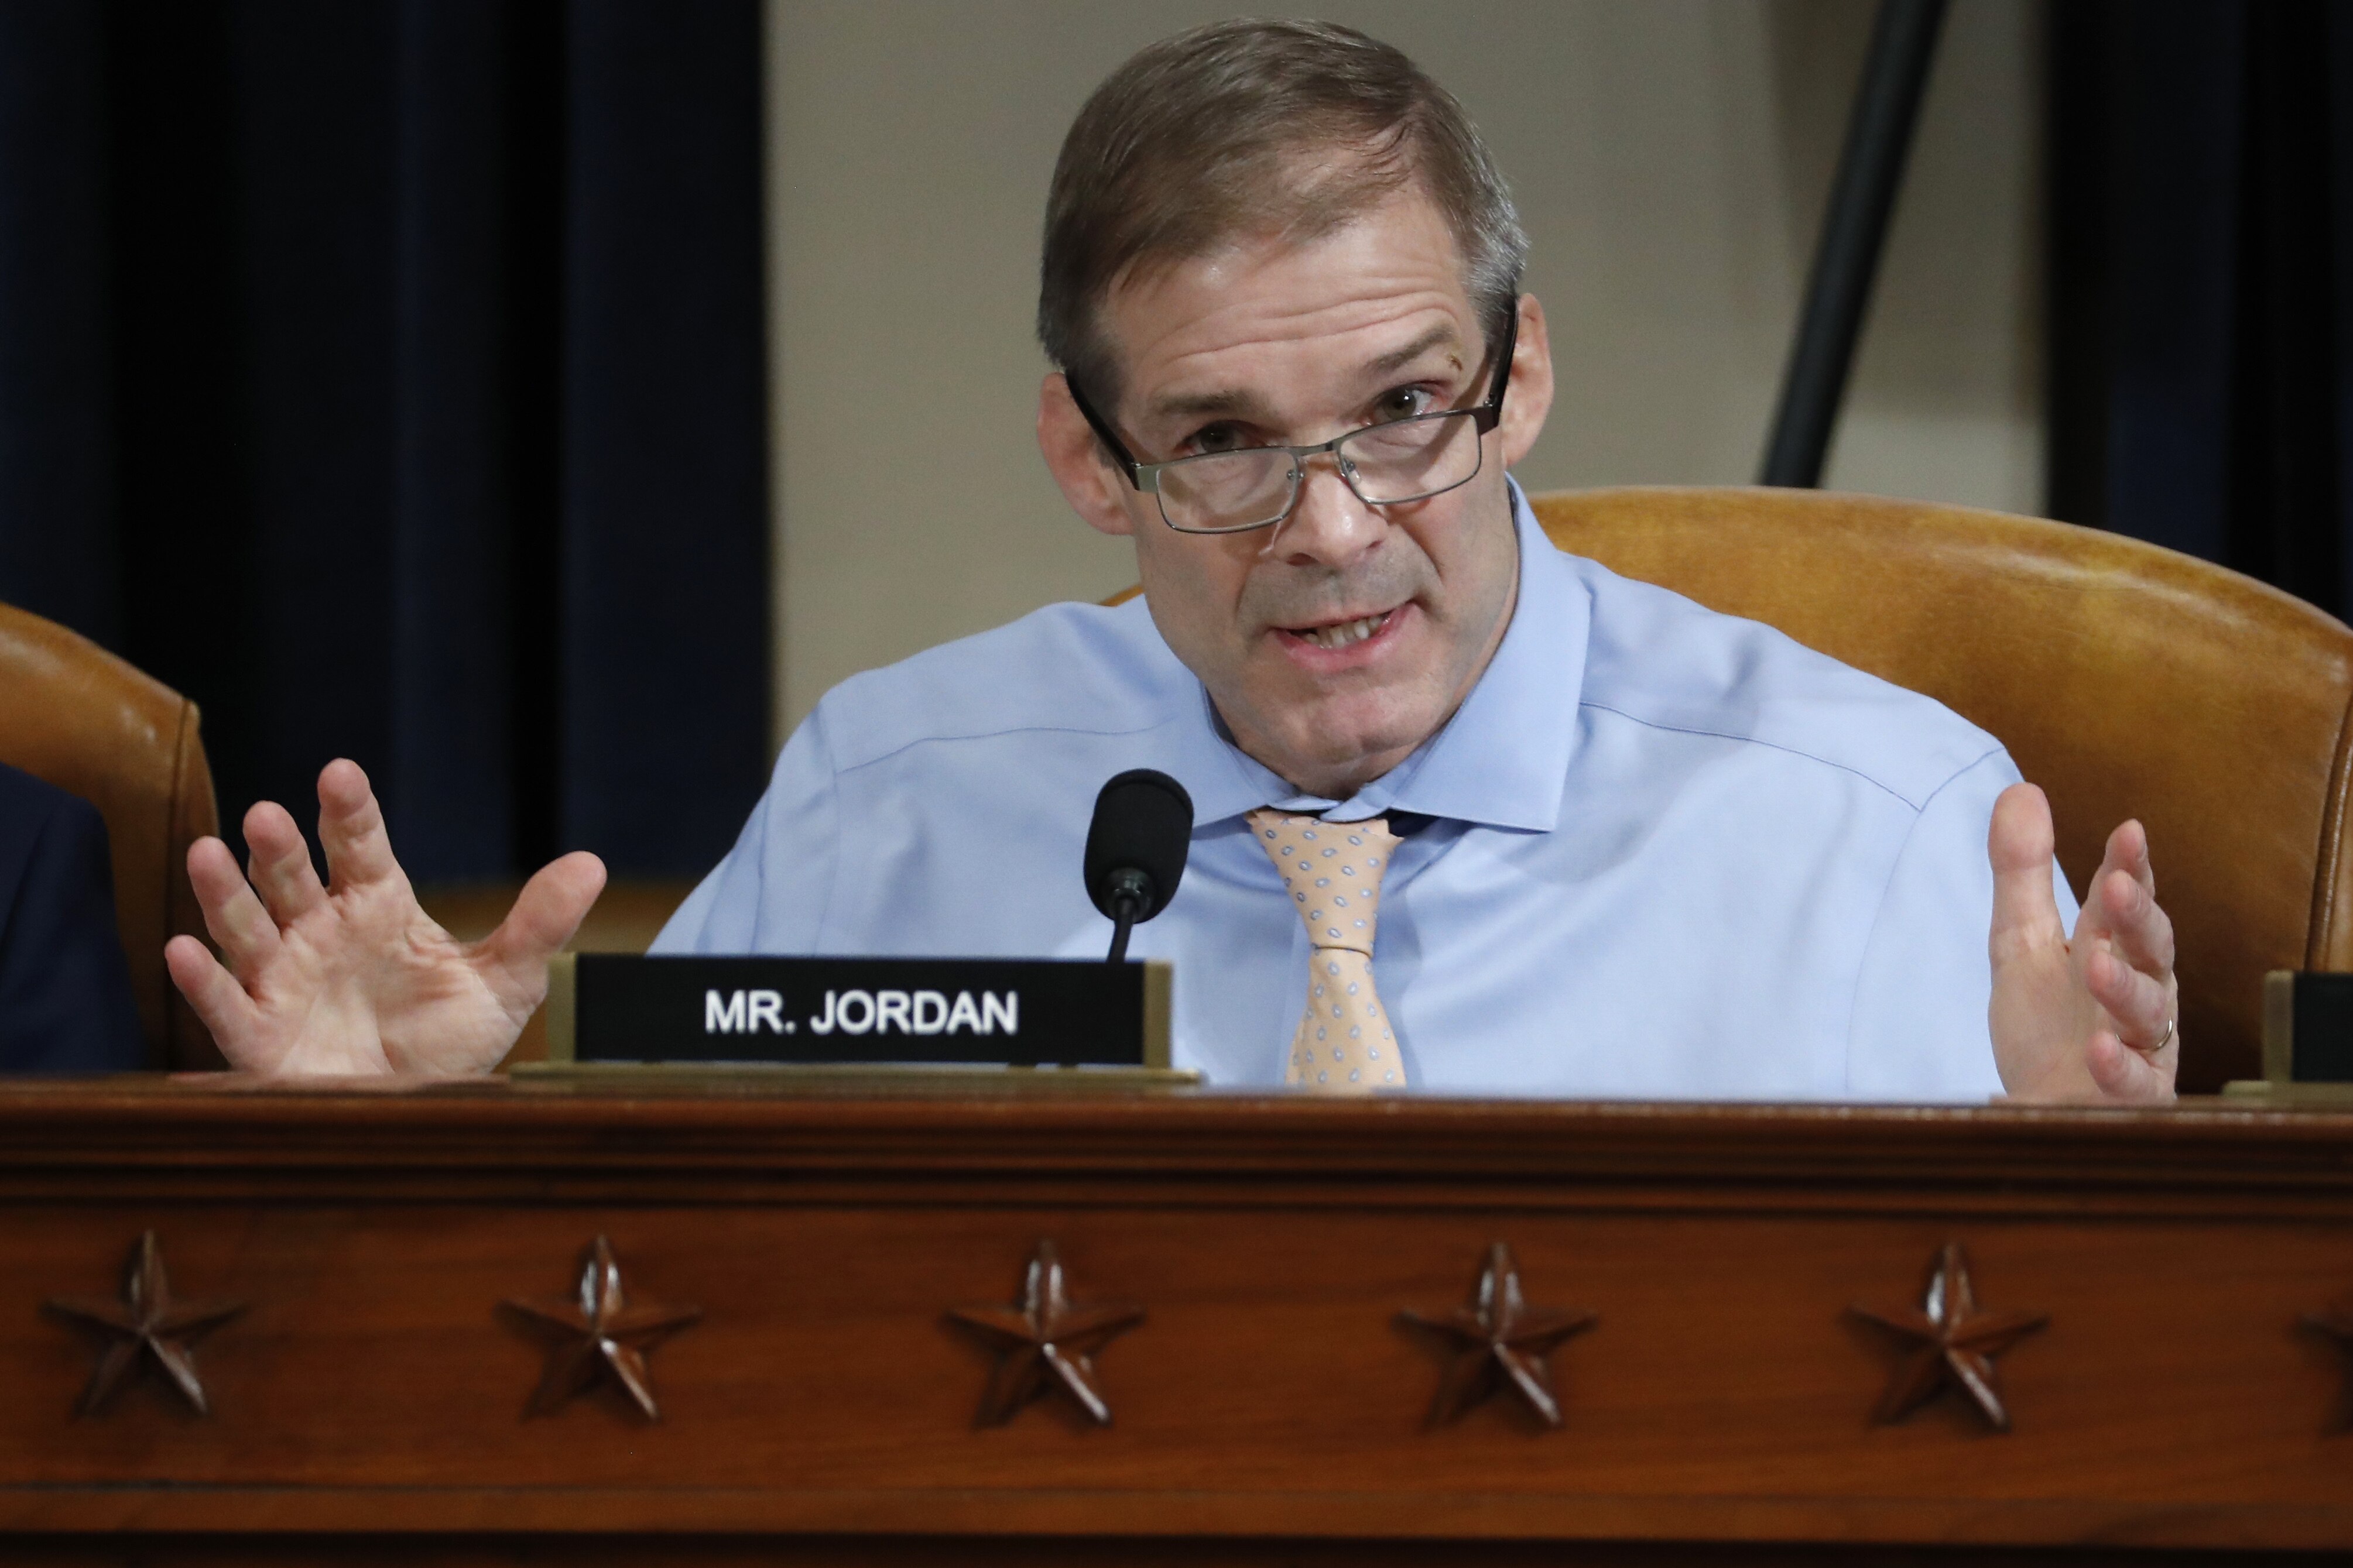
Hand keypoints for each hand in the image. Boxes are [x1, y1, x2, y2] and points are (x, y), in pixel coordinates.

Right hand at [165, 759, 605, 1075]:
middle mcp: (321, 933)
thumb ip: (539, 923)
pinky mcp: (259, 1038)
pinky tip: (178, 950)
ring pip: (246, 929)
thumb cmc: (451, 1040)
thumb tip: (592, 864)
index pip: (361, 847)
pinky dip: (201, 981)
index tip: (341, 772)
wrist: (423, 1115)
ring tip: (204, 853)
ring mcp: (285, 981)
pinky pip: (225, 1007)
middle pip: (293, 879)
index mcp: (377, 908)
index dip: (350, 811)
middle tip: (266, 815)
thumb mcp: (506, 982)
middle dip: (278, 848)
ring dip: (224, 893)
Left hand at [1986, 782, 2177, 1102]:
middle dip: (2137, 917)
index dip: (2130, 867)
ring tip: (2096, 964)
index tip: (2128, 832)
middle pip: (2150, 949)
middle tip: (2119, 885)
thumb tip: (2020, 790)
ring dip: (2124, 987)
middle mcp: (2138, 992)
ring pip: (2149, 1013)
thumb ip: (2022, 872)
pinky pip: (2135, 1084)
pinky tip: (2100, 1051)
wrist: (2044, 1111)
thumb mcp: (2021, 942)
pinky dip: (2119, 1068)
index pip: (2126, 901)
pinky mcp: (2131, 1099)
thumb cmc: (2046, 1026)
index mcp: (2113, 950)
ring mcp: (2140, 1046)